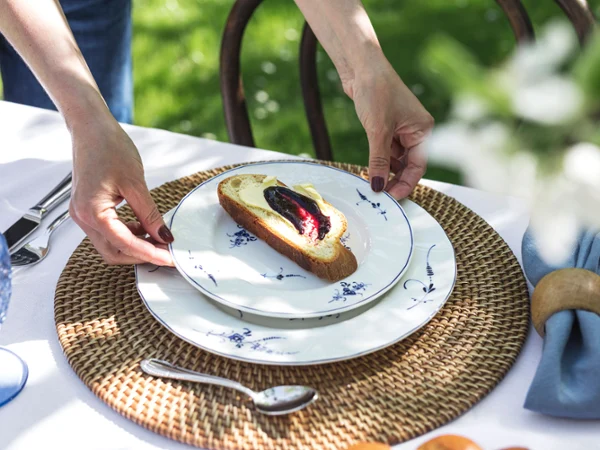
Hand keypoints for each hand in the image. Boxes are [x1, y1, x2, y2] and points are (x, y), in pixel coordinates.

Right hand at [69, 116, 173, 265]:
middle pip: (113, 252)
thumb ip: (149, 214)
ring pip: (109, 245)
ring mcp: (82, 214)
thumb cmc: (109, 148)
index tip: (169, 257)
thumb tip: (164, 236)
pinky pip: (107, 232)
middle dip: (140, 255)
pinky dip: (126, 234)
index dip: (149, 254)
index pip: (124, 244)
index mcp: (92, 211)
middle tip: (166, 252)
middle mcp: (82, 217)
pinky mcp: (87, 209)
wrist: (91, 128)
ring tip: (159, 240)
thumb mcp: (136, 183)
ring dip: (134, 246)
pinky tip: (144, 228)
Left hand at [345, 59, 433, 199]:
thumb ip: (379, 161)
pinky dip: (378, 161)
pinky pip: (385, 151)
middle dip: (394, 180)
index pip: (418, 166)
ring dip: (384, 172)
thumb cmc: (376, 91)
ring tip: (372, 185)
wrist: (361, 66)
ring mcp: (400, 129)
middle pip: (407, 165)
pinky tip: (369, 171)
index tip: (391, 197)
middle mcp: (415, 131)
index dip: (405, 183)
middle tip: (380, 195)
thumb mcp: (378, 131)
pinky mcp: (385, 127)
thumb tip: (378, 187)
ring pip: (395, 160)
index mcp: (423, 130)